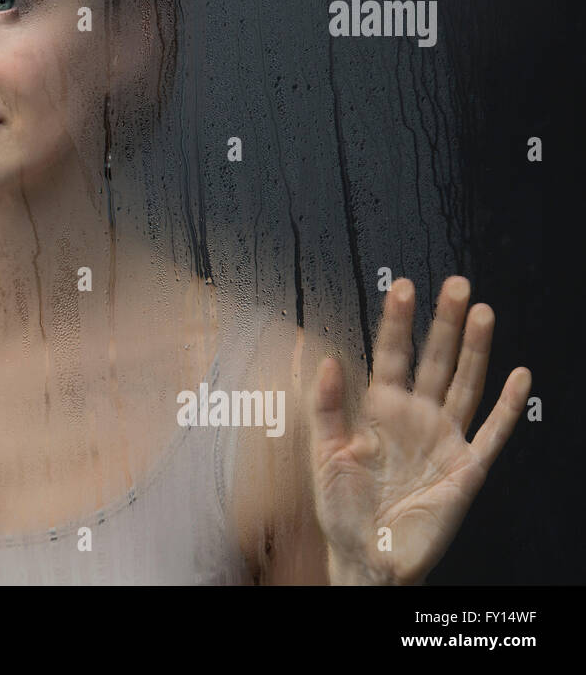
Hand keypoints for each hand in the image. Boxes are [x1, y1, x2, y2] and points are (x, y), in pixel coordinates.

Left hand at [310, 276, 530, 584]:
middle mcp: (416, 418)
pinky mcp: (467, 470)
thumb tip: (330, 361)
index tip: (404, 288)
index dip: (398, 322)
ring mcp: (444, 440)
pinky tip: (520, 377)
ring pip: (464, 385)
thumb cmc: (341, 509)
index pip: (392, 356)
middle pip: (434, 360)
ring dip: (475, 350)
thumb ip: (326, 407)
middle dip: (444, 322)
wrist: (366, 558)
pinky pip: (492, 433)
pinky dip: (508, 407)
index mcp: (379, 411)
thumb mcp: (323, 455)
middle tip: (456, 285)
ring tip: (482, 312)